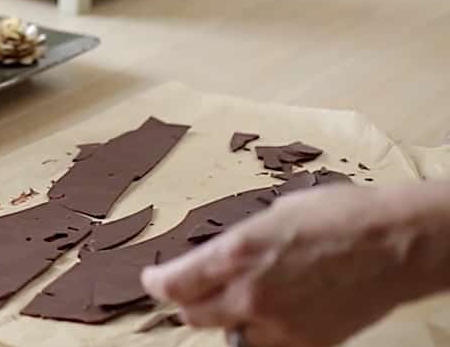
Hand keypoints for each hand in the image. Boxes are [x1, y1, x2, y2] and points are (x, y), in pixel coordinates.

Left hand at [141, 182, 449, 346]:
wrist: (396, 244)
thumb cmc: (339, 215)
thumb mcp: (272, 215)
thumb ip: (241, 244)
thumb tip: (223, 256)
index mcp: (235, 254)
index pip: (173, 285)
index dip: (156, 284)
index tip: (152, 280)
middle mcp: (249, 294)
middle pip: (193, 315)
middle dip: (188, 302)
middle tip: (193, 290)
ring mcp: (278, 324)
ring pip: (230, 335)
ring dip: (227, 319)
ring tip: (241, 301)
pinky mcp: (307, 343)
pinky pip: (268, 346)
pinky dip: (263, 333)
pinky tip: (276, 313)